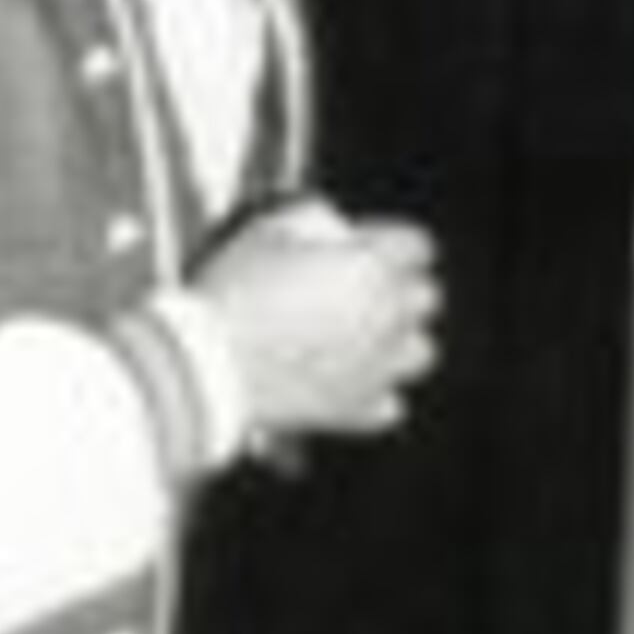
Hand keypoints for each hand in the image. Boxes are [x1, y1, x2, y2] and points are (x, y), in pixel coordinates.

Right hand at [199, 197, 443, 453]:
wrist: (207, 366)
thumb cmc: (235, 293)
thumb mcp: (268, 232)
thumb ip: (313, 222)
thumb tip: (329, 228)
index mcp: (371, 268)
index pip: (418, 245)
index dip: (396, 242)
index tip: (377, 245)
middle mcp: (385, 318)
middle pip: (426, 298)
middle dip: (401, 289)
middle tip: (366, 288)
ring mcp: (375, 369)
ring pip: (420, 352)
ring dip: (399, 341)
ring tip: (364, 335)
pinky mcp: (356, 411)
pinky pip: (389, 402)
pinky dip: (374, 391)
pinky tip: (346, 378)